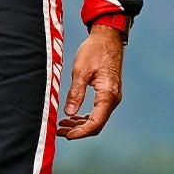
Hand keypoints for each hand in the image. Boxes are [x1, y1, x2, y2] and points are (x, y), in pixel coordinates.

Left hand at [56, 24, 123, 139]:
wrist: (108, 37)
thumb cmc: (95, 51)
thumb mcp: (80, 71)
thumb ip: (75, 93)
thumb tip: (69, 113)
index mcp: (107, 94)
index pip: (95, 123)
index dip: (80, 132)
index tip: (66, 135)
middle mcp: (113, 98)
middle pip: (97, 124)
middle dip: (78, 130)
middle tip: (60, 131)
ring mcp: (112, 96)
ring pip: (97, 119)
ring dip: (81, 124)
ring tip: (63, 124)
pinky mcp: (109, 93)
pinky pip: (99, 110)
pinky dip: (86, 116)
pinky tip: (73, 116)